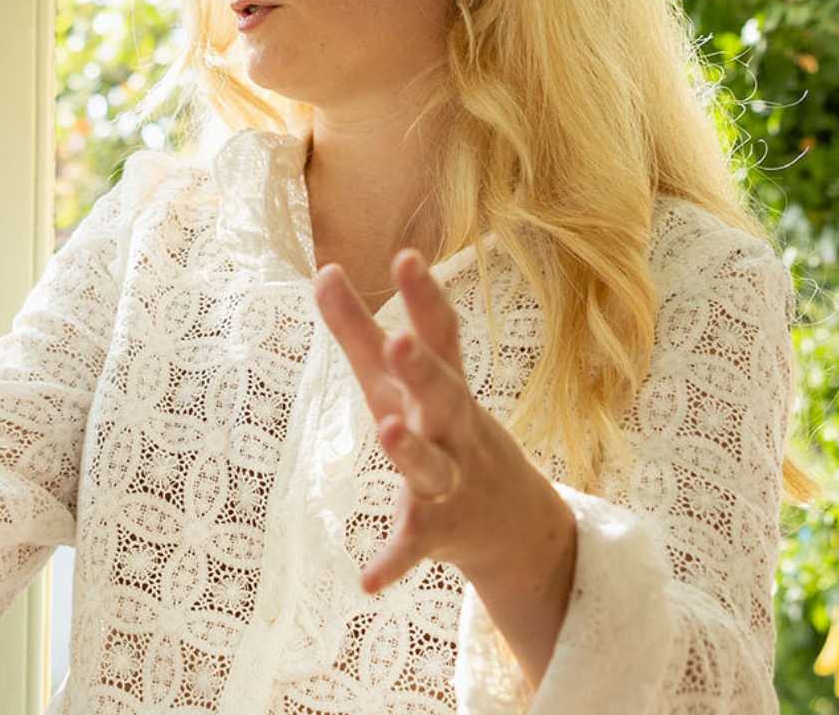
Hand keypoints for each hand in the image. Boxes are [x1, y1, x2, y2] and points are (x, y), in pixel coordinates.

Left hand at [312, 251, 577, 599]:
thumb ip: (357, 329)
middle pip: (444, 395)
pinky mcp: (436, 529)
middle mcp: (454, 429)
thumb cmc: (441, 430)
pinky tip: (367, 580)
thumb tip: (324, 270)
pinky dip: (392, 562)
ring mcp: (450, 480)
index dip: (424, 297)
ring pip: (430, 466)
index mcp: (444, 388)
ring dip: (409, 451)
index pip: (441, 337)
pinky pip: (413, 545)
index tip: (407, 256)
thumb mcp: (399, 383)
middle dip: (424, 369)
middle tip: (400, 339)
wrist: (514, 524)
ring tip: (387, 430)